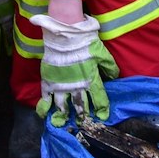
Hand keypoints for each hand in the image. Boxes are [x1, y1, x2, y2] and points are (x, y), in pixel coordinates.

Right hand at [32, 11, 117, 125]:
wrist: (65, 34)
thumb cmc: (85, 42)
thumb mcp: (102, 53)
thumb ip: (109, 66)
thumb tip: (114, 77)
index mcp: (91, 79)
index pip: (100, 99)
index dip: (102, 109)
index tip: (103, 117)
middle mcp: (77, 86)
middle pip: (81, 106)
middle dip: (84, 116)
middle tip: (84, 123)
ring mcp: (62, 85)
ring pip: (63, 106)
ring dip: (64, 116)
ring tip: (64, 123)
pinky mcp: (49, 81)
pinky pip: (46, 98)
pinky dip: (44, 108)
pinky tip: (44, 115)